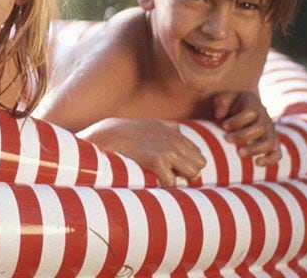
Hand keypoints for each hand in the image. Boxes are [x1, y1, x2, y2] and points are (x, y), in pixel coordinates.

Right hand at [79, 118, 205, 186]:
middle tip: (169, 173)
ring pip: (192, 173)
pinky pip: (172, 182)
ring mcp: (168, 149)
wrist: (107, 134)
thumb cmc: (125, 133)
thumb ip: (168, 127)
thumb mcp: (150, 123)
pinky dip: (163, 184)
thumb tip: (179, 131)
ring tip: (162, 176)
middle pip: (199, 164)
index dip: (186, 163)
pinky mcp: (157, 160)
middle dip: (186, 171)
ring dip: (179, 177)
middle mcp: (175, 139)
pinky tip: (152, 178)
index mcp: (175, 131)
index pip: (198, 154)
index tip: (172, 167)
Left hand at [212, 91, 281, 165]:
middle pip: (259, 128)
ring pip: (268, 142)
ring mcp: (270, 132)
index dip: (237, 120)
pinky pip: (277, 153)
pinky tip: (257, 163)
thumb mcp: (226, 97)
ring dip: (254, 149)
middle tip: (227, 139)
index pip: (250, 113)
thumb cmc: (232, 104)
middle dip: (242, 135)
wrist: (246, 107)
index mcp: (254, 106)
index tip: (224, 125)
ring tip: (239, 153)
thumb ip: (222, 102)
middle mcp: (264, 119)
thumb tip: (220, 115)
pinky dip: (270, 159)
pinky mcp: (272, 143)